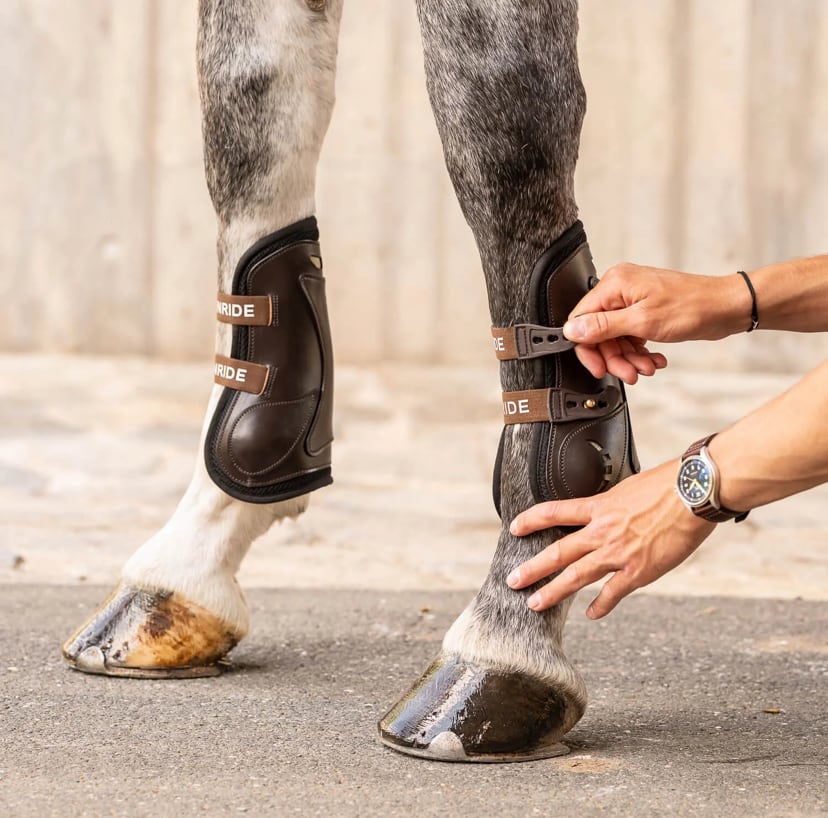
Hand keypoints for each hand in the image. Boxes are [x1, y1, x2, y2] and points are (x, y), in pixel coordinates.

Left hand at [506, 461, 715, 618]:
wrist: (694, 493)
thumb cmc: (668, 485)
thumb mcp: (629, 487)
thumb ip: (612, 503)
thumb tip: (605, 508)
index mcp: (599, 506)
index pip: (554, 512)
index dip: (531, 520)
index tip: (514, 528)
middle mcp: (603, 530)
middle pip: (558, 551)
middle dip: (532, 568)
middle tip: (512, 581)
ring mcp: (619, 553)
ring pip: (577, 576)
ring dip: (553, 592)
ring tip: (534, 603)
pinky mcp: (639, 570)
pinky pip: (613, 593)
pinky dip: (601, 606)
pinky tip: (591, 614)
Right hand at [562, 264, 750, 382]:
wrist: (726, 308)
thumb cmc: (693, 306)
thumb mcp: (643, 321)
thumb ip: (604, 326)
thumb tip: (573, 330)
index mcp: (615, 284)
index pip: (582, 319)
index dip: (587, 348)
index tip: (598, 367)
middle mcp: (620, 289)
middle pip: (599, 332)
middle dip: (614, 357)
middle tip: (629, 373)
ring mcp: (632, 300)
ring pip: (615, 338)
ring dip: (629, 358)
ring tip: (646, 367)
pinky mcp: (644, 311)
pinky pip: (630, 336)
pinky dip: (639, 351)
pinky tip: (653, 359)